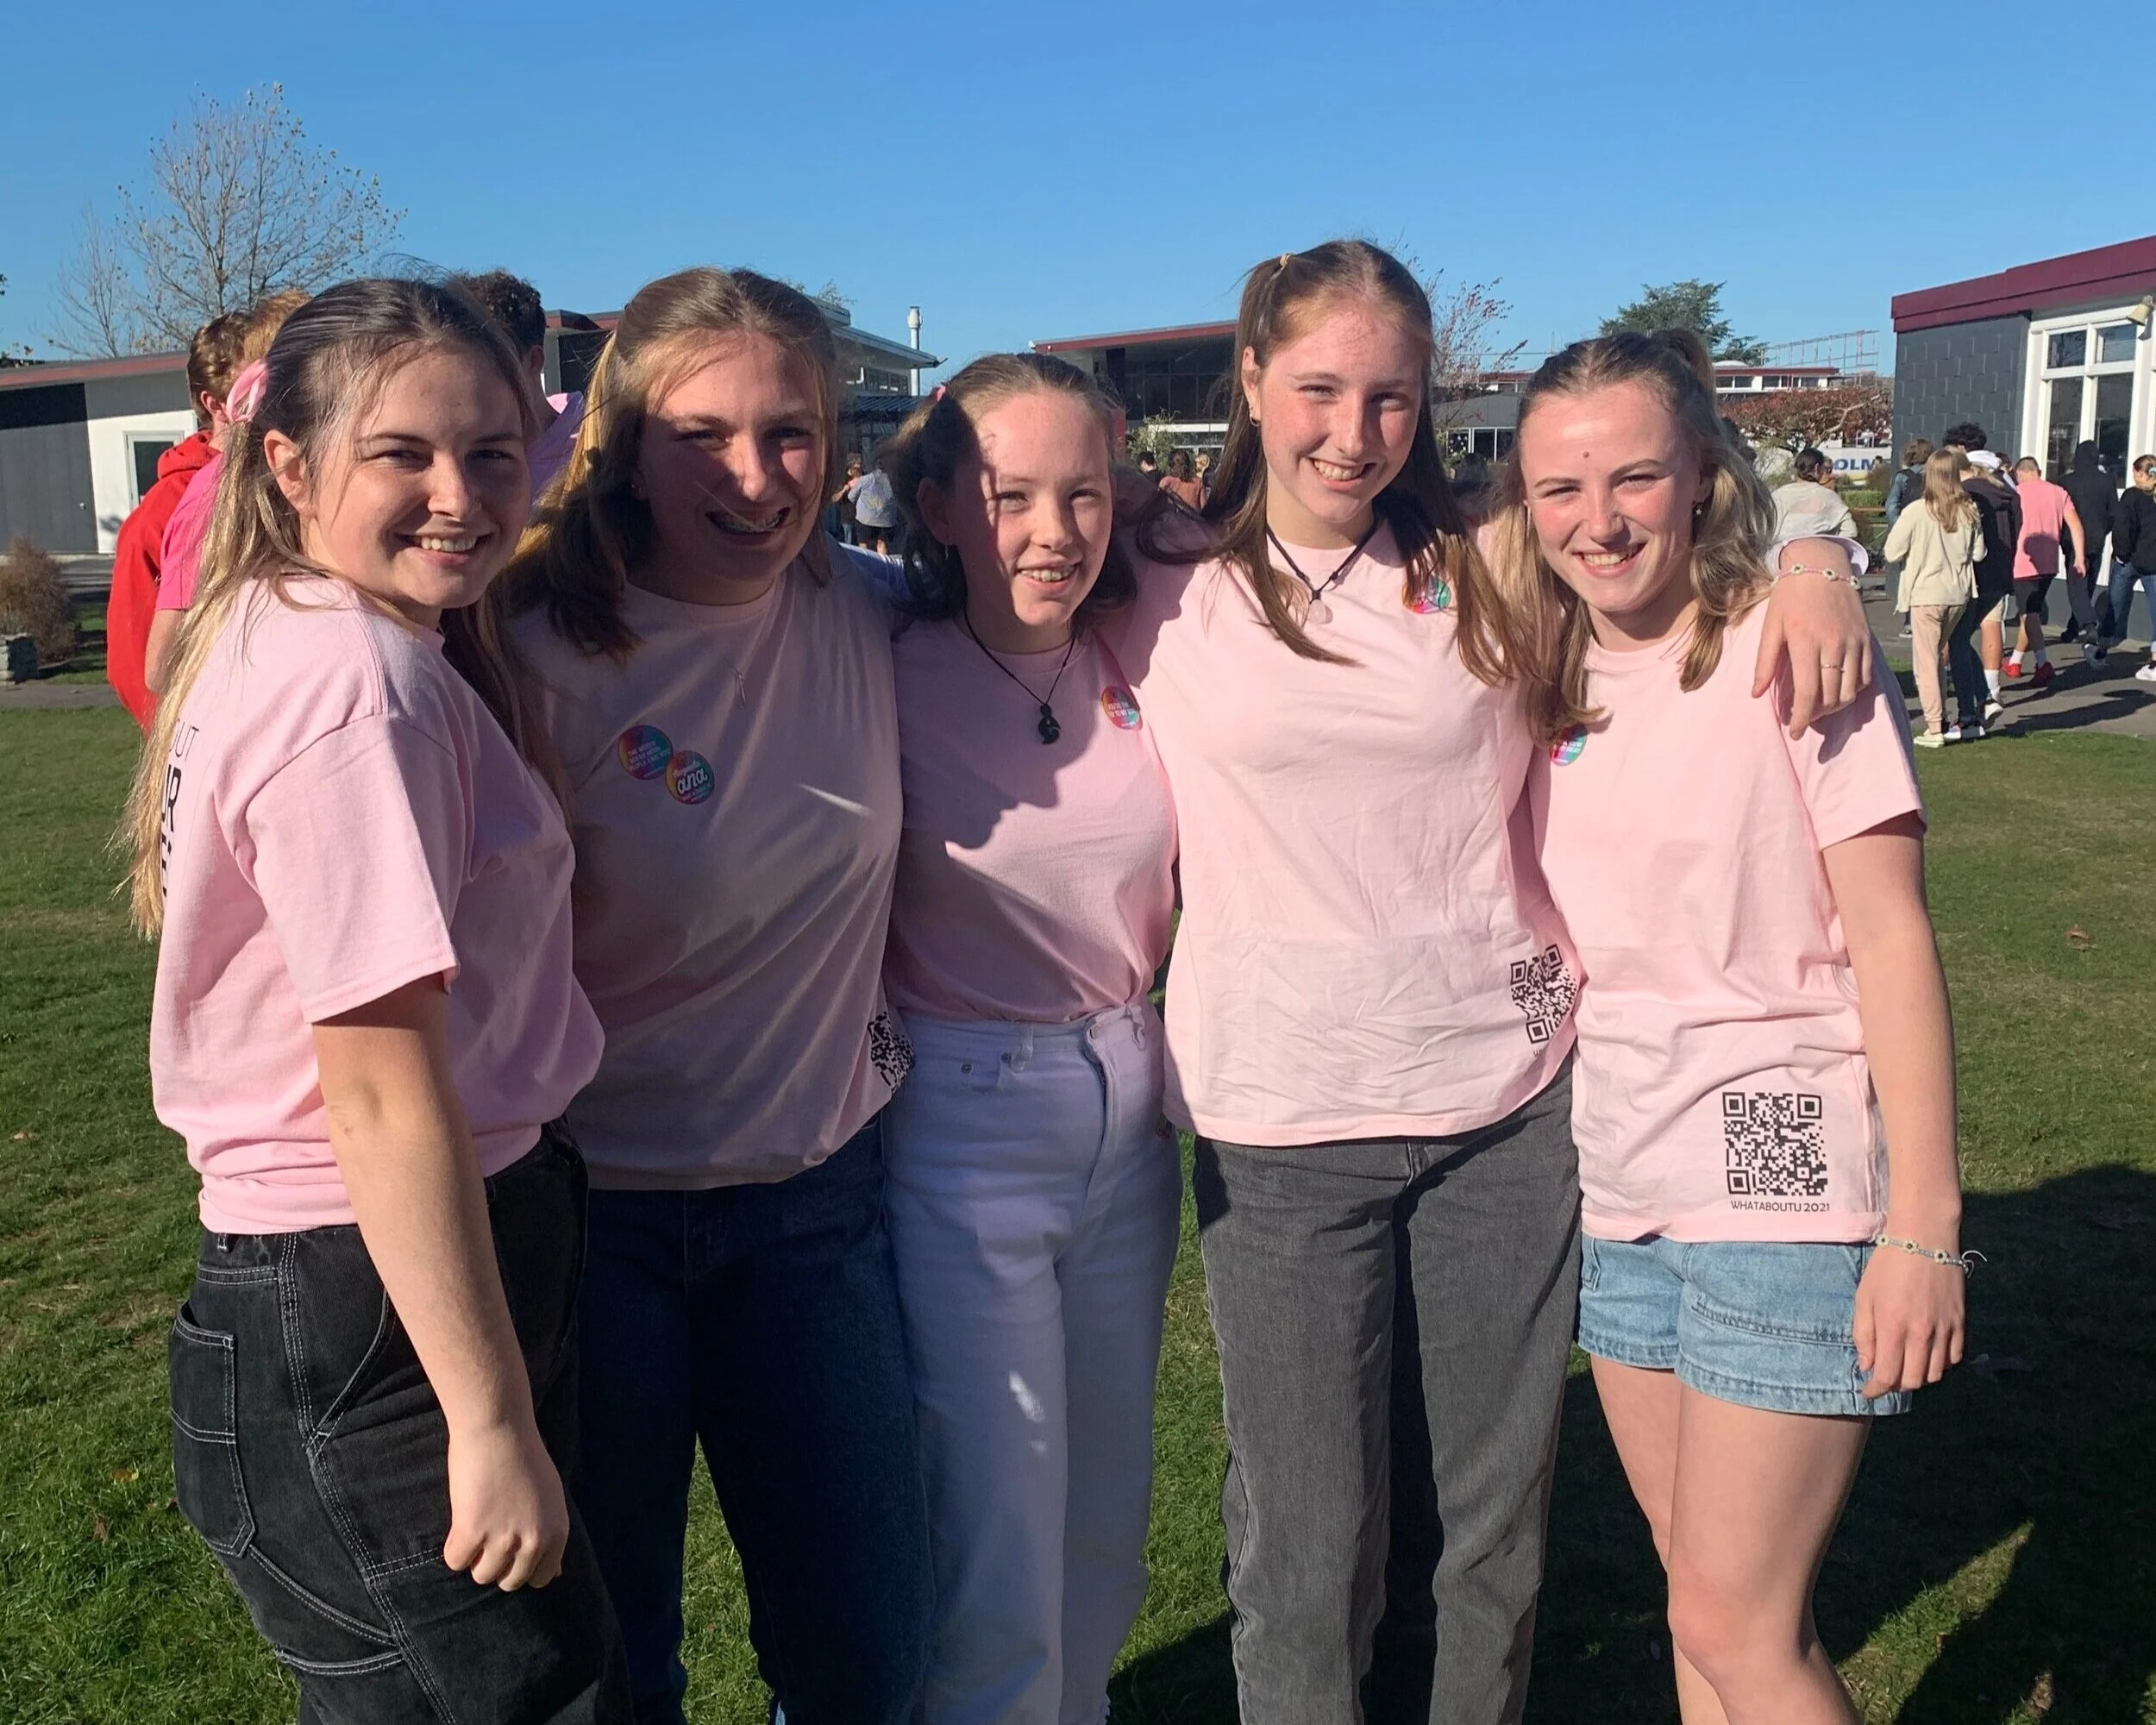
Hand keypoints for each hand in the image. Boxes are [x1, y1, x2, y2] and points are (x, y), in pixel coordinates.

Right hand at [443, 1417, 569, 1589]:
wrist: (498, 1427)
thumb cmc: (523, 1457)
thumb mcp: (551, 1498)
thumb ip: (550, 1536)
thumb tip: (555, 1574)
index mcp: (557, 1533)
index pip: (541, 1578)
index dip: (522, 1566)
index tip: (511, 1548)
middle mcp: (534, 1541)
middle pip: (509, 1581)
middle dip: (497, 1564)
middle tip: (489, 1534)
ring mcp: (503, 1539)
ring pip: (481, 1575)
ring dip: (475, 1555)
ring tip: (476, 1523)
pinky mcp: (472, 1532)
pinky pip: (455, 1560)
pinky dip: (453, 1546)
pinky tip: (461, 1520)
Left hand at [1756, 539, 1872, 736]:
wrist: (1822, 566)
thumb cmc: (1790, 596)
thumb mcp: (1770, 627)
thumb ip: (1764, 662)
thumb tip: (1756, 694)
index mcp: (1806, 643)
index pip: (1807, 693)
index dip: (1800, 718)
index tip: (1793, 731)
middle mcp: (1834, 646)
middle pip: (1831, 697)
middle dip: (1816, 716)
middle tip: (1802, 720)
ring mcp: (1854, 643)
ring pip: (1850, 691)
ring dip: (1835, 707)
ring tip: (1818, 709)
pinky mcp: (1867, 640)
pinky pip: (1865, 677)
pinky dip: (1853, 691)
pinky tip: (1838, 692)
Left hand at [1853, 1244, 1964, 1398]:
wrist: (1925, 1237)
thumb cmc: (1888, 1265)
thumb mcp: (1864, 1296)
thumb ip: (1863, 1334)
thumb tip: (1867, 1366)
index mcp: (1893, 1327)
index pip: (1887, 1375)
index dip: (1876, 1390)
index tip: (1869, 1391)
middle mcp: (1921, 1333)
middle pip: (1913, 1381)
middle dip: (1897, 1385)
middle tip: (1886, 1377)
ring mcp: (1945, 1329)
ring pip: (1936, 1374)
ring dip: (1919, 1376)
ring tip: (1906, 1365)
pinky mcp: (1961, 1322)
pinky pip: (1954, 1358)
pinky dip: (1940, 1364)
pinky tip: (1928, 1353)